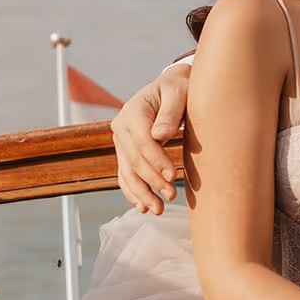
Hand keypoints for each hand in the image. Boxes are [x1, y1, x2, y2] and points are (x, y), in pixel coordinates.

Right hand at [109, 62, 189, 213]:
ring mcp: (121, 140)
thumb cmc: (178, 90)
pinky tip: (143, 207)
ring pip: (127, 171)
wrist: (170, 89)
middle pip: (134, 159)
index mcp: (133, 110)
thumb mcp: (179, 93)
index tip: (173, 176)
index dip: (157, 160)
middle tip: (171, 196)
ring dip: (141, 193)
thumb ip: (171, 113)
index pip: (142, 141)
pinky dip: (132, 192)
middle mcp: (121, 126)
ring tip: (158, 209)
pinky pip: (125, 174)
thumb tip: (160, 135)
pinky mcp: (125, 151)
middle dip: (152, 181)